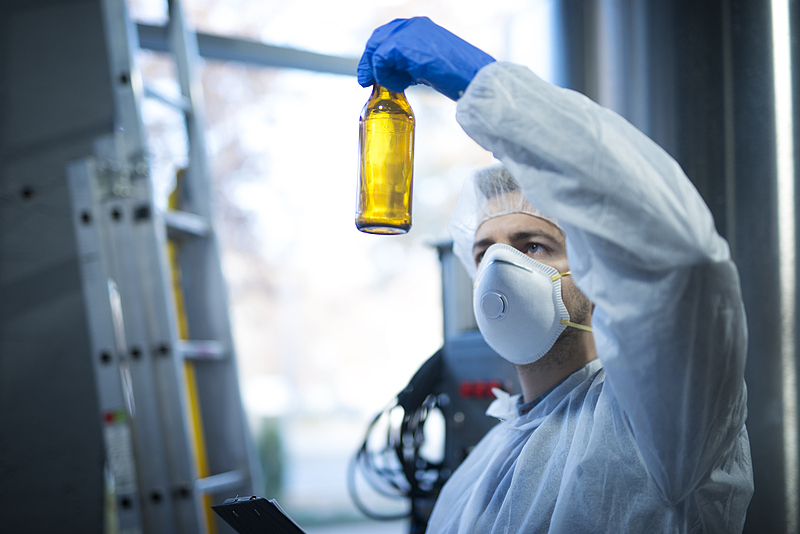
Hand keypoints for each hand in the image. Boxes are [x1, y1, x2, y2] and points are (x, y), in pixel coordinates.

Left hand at [357, 17, 495, 100]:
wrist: (473, 76)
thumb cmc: (459, 75)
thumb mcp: (430, 64)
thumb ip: (411, 63)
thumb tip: (394, 74)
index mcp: (419, 27)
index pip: (387, 35)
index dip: (376, 54)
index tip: (372, 74)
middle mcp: (412, 25)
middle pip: (377, 39)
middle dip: (369, 62)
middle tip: (366, 81)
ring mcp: (407, 32)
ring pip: (376, 49)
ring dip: (379, 71)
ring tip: (395, 85)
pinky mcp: (402, 45)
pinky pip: (380, 60)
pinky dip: (384, 75)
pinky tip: (401, 85)